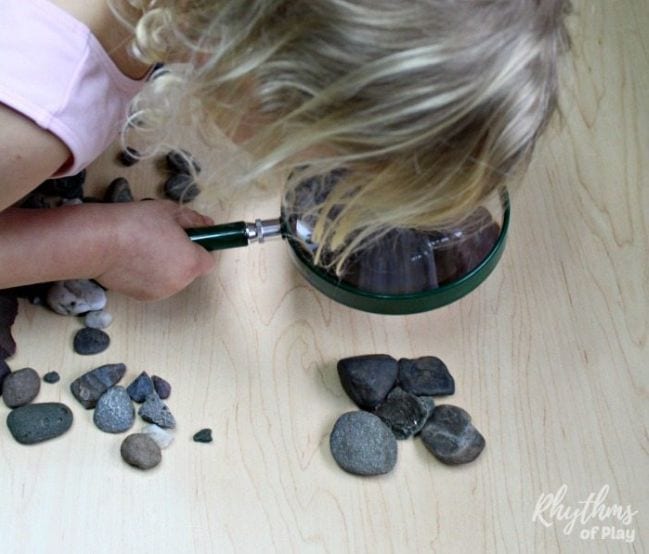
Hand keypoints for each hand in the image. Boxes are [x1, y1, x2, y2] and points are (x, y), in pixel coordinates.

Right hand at [95, 200, 214, 299]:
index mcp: (191, 263)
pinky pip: (153, 284)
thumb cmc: (136, 223)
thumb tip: (208, 225)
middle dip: (181, 256)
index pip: (208, 260)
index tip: (187, 237)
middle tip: (160, 238)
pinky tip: (132, 260)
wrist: (99, 242)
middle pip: (189, 270)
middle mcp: (180, 283)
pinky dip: (147, 275)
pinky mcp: (141, 297)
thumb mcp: (169, 211)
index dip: (199, 248)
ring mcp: (161, 293)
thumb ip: (194, 220)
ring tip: (142, 248)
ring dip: (164, 266)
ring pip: (171, 278)